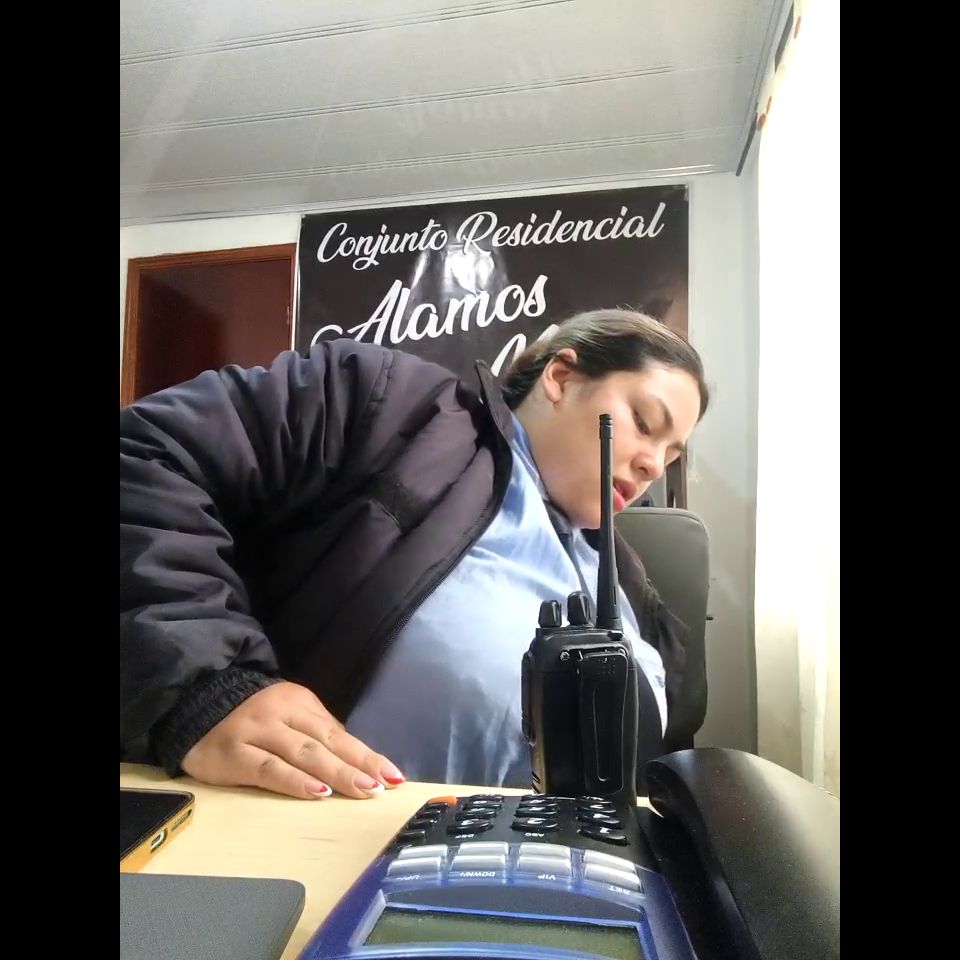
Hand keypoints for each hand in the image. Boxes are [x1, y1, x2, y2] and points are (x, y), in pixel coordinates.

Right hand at [181, 681, 405, 799]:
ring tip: (361, 790)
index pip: (340, 734)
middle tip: (383, 785)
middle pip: (326, 743)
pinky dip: (295, 781)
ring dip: (334, 773)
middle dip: (358, 765)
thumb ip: (315, 734)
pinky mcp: (234, 753)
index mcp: (300, 704)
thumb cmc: (252, 718)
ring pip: (302, 754)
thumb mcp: (288, 716)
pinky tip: (316, 792)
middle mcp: (282, 714)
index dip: (367, 755)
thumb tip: (353, 761)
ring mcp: (257, 732)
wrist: (196, 704)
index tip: (394, 776)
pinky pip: (269, 768)